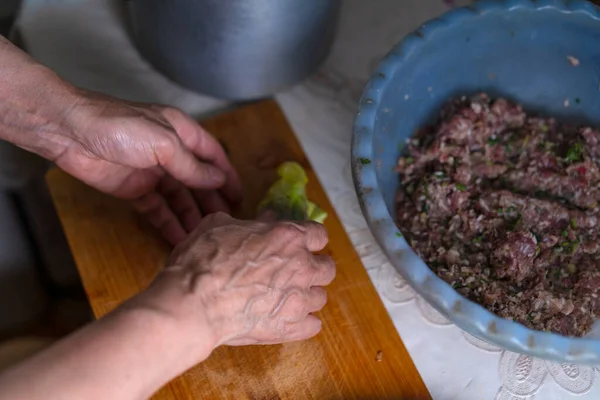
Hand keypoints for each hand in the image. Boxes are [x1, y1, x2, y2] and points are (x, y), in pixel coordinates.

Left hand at [56, 91, 242, 244]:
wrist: (69, 133)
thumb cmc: (120, 128)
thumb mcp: (163, 144)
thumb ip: (191, 165)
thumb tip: (217, 180)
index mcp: (181, 133)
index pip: (212, 155)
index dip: (227, 175)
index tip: (240, 197)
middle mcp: (170, 152)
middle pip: (197, 180)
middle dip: (211, 200)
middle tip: (227, 224)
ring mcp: (152, 172)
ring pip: (179, 198)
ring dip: (191, 216)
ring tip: (205, 237)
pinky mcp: (134, 190)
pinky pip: (157, 209)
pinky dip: (168, 222)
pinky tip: (180, 237)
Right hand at [138, 212, 334, 353]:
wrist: (192, 304)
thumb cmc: (202, 261)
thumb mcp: (219, 226)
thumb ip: (250, 222)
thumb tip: (266, 220)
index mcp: (288, 237)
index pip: (319, 235)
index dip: (309, 239)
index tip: (300, 244)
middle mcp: (301, 267)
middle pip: (327, 268)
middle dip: (314, 269)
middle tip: (295, 273)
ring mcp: (299, 300)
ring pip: (320, 297)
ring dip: (306, 296)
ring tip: (286, 298)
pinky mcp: (291, 328)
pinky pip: (313, 326)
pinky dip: (302, 323)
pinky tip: (286, 319)